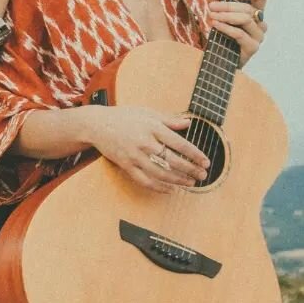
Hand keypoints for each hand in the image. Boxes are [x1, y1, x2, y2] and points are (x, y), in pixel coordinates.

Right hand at [87, 106, 210, 193]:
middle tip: (203, 175)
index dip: (194, 154)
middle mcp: (144, 142)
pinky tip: (170, 189)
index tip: (206, 162)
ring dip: (177, 180)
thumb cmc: (125, 117)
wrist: (98, 125)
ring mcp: (135, 156)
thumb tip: (189, 123)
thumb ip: (169, 119)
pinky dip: (158, 187)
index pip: (179, 143)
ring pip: (160, 173)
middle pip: (172, 160)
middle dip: (190, 170)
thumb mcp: (147, 112)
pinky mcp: (126, 166)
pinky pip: (144, 181)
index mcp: (152, 127)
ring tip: (190, 183)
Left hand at [207, 0, 267, 63]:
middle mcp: (260, 23)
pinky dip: (226, 28)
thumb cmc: (221, 34)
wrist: (218, 59)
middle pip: (248, 8)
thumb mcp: (218, 13)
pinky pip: (240, 34)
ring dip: (226, 16)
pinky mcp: (253, 47)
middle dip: (227, 6)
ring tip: (212, 16)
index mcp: (256, 12)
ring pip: (245, 19)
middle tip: (211, 6)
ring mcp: (258, 36)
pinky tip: (215, 25)